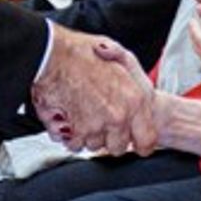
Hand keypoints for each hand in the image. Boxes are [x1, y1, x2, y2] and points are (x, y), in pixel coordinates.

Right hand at [31, 27, 156, 154]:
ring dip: (89, 135)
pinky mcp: (77, 130)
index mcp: (136, 100)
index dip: (139, 143)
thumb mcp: (123, 58)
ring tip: (82, 114)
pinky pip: (76, 145)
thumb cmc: (84, 53)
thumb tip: (143, 98)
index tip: (134, 141)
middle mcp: (119, 115)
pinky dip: (71, 136)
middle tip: (101, 122)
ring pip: (96, 146)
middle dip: (110, 138)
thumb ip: (137, 83)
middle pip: (118, 147)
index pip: (147, 140)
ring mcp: (98, 125)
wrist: (54, 55)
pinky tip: (69, 118)